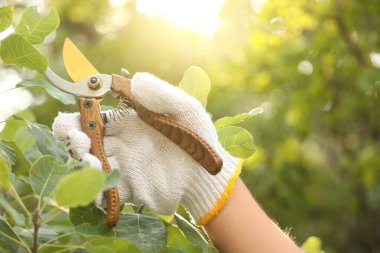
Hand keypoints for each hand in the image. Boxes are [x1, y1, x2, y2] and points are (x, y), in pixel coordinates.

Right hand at [52, 72, 240, 224]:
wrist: (209, 174)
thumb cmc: (198, 136)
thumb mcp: (185, 108)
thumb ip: (162, 94)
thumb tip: (135, 79)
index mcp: (126, 121)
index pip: (92, 114)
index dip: (78, 110)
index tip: (77, 107)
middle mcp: (119, 144)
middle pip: (82, 139)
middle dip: (71, 137)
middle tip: (78, 140)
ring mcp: (123, 167)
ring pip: (90, 165)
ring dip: (83, 164)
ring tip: (91, 163)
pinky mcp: (130, 189)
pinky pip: (106, 192)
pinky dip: (97, 191)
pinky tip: (100, 188)